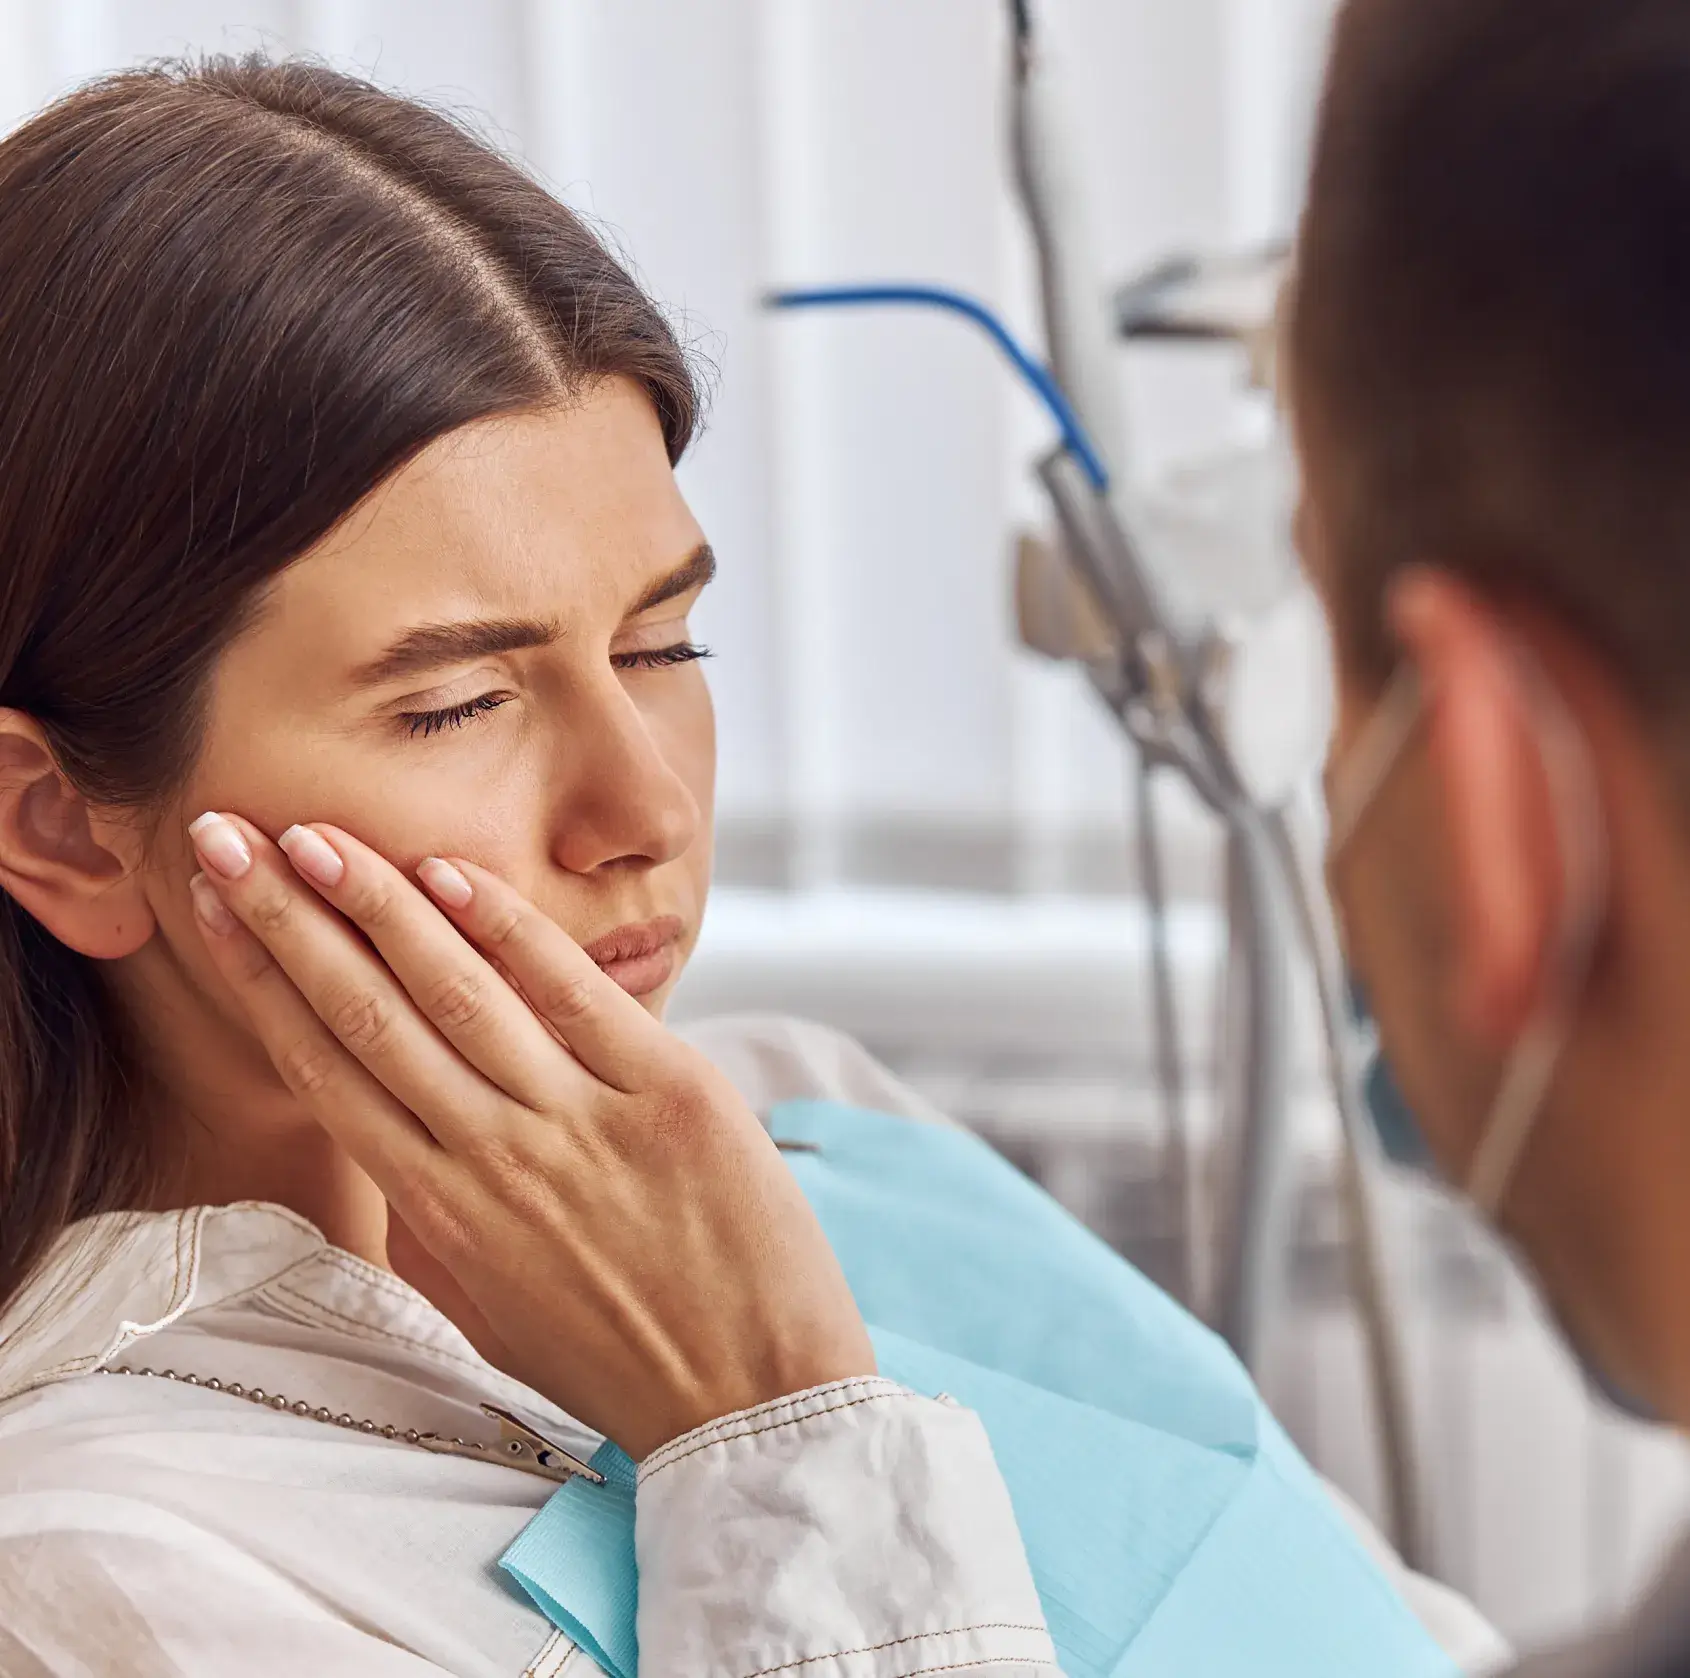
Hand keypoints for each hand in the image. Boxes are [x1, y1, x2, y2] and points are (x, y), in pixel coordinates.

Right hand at [185, 814, 875, 1459]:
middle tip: (224, 835)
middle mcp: (493, 1158)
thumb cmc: (616, 1356)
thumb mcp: (491, 1304)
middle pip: (366, 1015)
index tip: (216, 910)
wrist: (752, 1400)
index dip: (261, 982)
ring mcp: (580, 1121)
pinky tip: (448, 872)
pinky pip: (572, 993)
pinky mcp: (668, 1092)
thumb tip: (387, 1138)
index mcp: (440, 1211)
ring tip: (312, 835)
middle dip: (287, 918)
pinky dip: (507, 929)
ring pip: (455, 992)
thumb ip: (431, 1221)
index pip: (326, 1069)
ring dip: (376, 905)